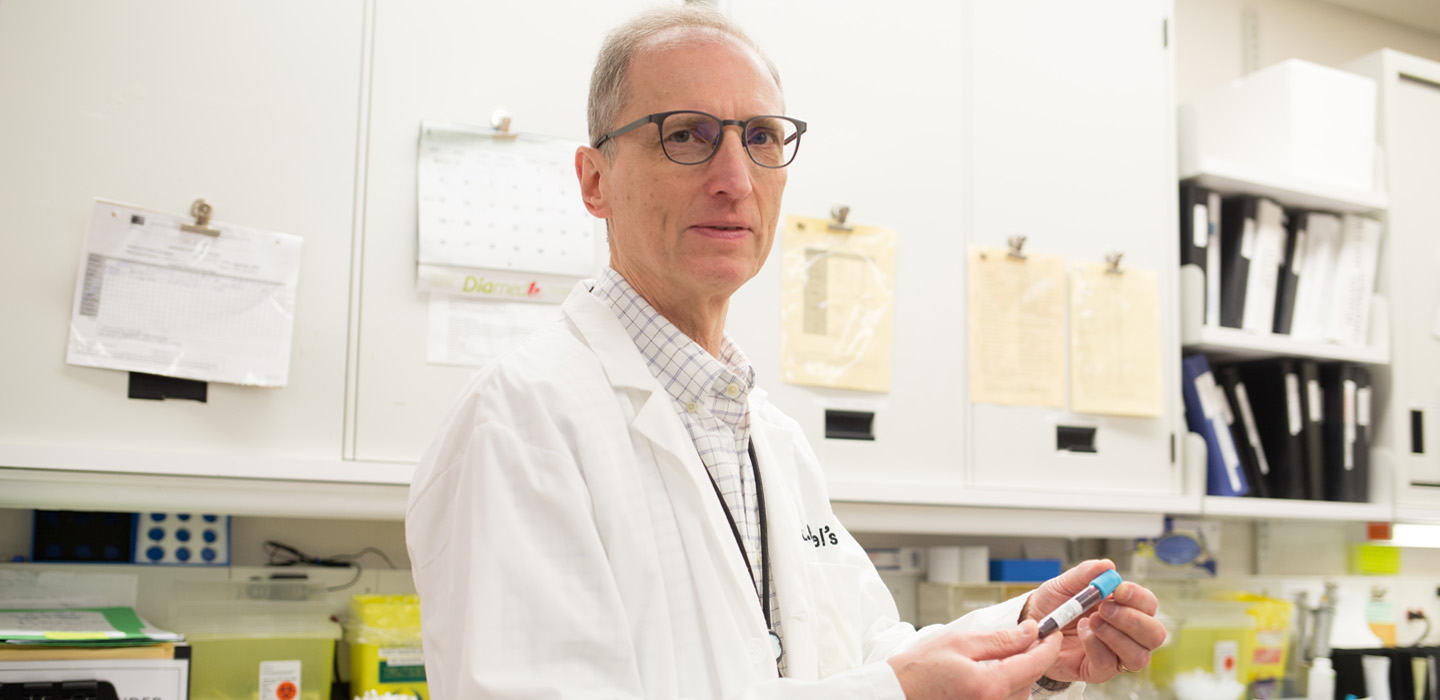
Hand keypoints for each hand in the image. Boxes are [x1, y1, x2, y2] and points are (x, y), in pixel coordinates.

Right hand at [888, 620, 1061, 699]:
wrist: (895, 696)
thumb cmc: (918, 671)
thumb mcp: (958, 643)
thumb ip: (999, 639)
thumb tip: (1030, 631)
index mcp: (989, 686)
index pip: (1035, 664)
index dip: (1048, 646)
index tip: (1052, 632)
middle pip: (1030, 680)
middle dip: (1028, 659)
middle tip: (1018, 640)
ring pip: (1020, 694)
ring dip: (1016, 676)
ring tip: (991, 662)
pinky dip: (1004, 689)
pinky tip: (985, 678)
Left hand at [1020, 559, 1166, 683]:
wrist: (1032, 624)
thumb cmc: (1054, 604)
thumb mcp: (1064, 584)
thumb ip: (1084, 574)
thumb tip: (1106, 565)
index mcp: (1125, 608)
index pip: (1148, 605)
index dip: (1139, 597)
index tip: (1119, 590)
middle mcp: (1128, 635)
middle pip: (1154, 634)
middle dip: (1132, 620)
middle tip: (1105, 608)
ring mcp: (1116, 655)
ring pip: (1138, 656)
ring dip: (1115, 636)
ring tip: (1091, 621)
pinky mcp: (1098, 671)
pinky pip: (1108, 665)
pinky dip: (1096, 646)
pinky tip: (1082, 633)